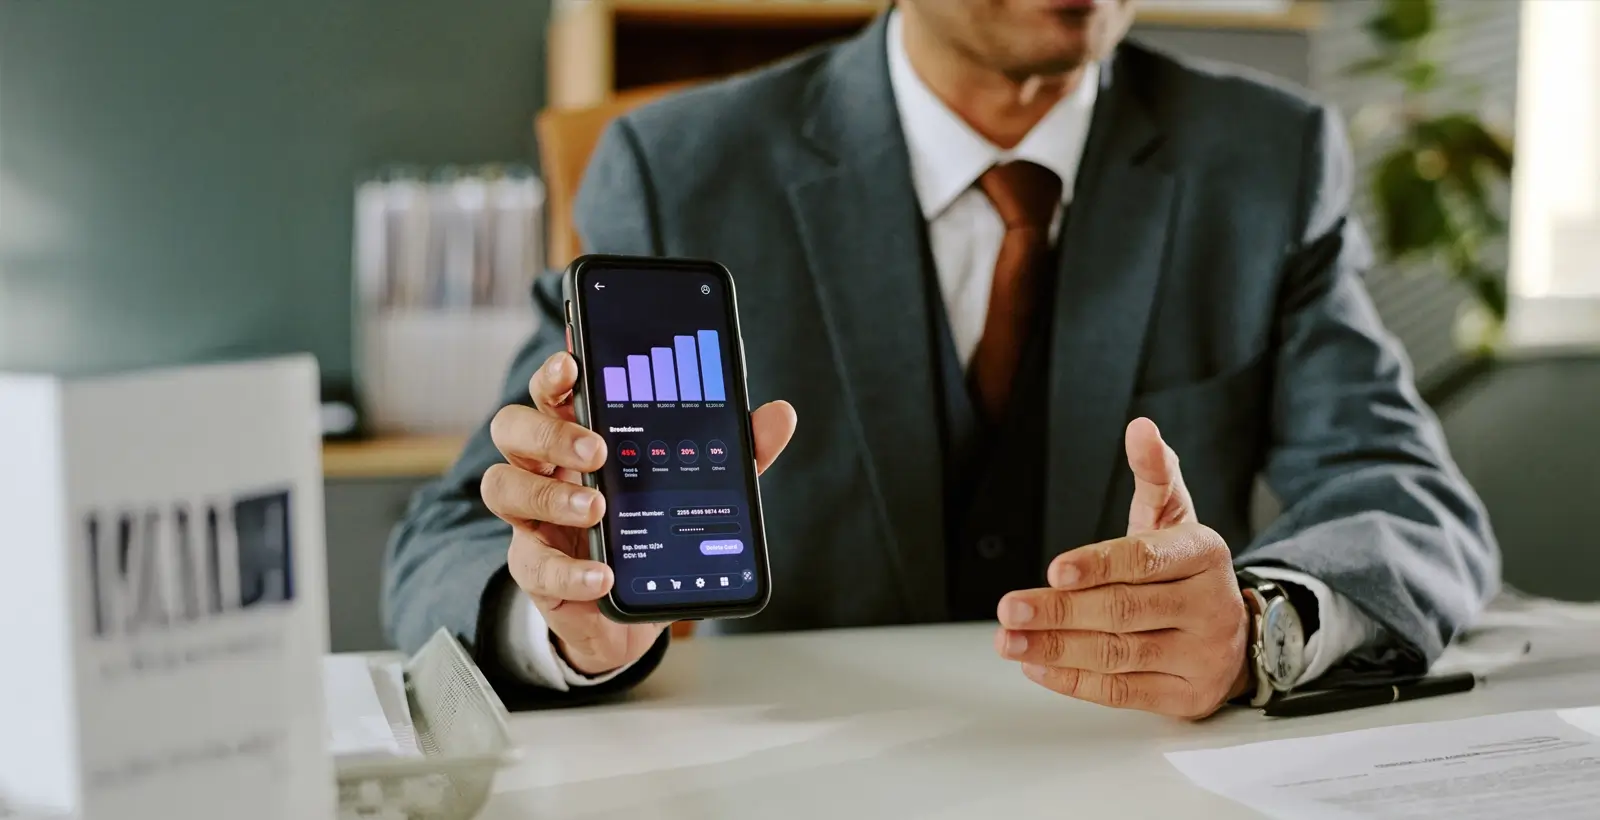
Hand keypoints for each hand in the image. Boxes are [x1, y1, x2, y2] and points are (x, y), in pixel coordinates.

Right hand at [483, 352, 796, 674]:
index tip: (573, 362)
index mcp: (578, 435)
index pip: (554, 391)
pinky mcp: (536, 570)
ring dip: (551, 496)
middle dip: (550, 430)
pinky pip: (537, 566)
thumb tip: (780, 415)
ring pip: (504, 488)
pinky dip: (571, 571)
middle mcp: (545, 470)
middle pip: (513, 428)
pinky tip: (603, 575)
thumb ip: (736, 451)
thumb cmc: (649, 528)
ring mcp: (533, 519)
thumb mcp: (697, 485)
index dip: (556, 373)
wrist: (626, 611)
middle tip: (597, 449)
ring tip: (598, 509)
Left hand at [995, 418, 1249, 718]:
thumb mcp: (1174, 517)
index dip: (1097, 566)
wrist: (1236, 632)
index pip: (1145, 560)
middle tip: (1010, 610)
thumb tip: (1140, 429)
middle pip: (1124, 610)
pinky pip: (1123, 693)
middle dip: (1059, 611)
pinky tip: (1037, 666)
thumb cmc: (1185, 570)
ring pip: (1119, 655)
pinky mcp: (1188, 697)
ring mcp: (1203, 655)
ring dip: (1055, 649)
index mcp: (1205, 554)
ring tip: (1010, 640)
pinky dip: (1074, 681)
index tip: (1055, 570)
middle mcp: (1210, 606)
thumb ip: (1154, 474)